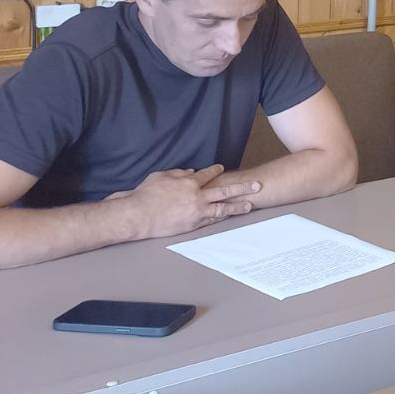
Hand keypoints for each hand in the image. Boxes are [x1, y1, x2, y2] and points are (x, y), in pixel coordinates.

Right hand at [119, 166, 259, 239]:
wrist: (137, 216)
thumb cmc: (145, 195)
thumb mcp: (160, 176)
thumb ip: (178, 173)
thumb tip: (192, 173)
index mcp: (189, 182)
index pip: (208, 174)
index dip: (216, 170)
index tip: (222, 168)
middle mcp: (197, 196)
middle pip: (225, 191)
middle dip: (243, 188)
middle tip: (257, 186)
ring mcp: (196, 212)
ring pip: (222, 208)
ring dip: (238, 206)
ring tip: (250, 205)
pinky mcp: (193, 225)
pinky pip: (210, 221)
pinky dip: (221, 218)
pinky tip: (229, 217)